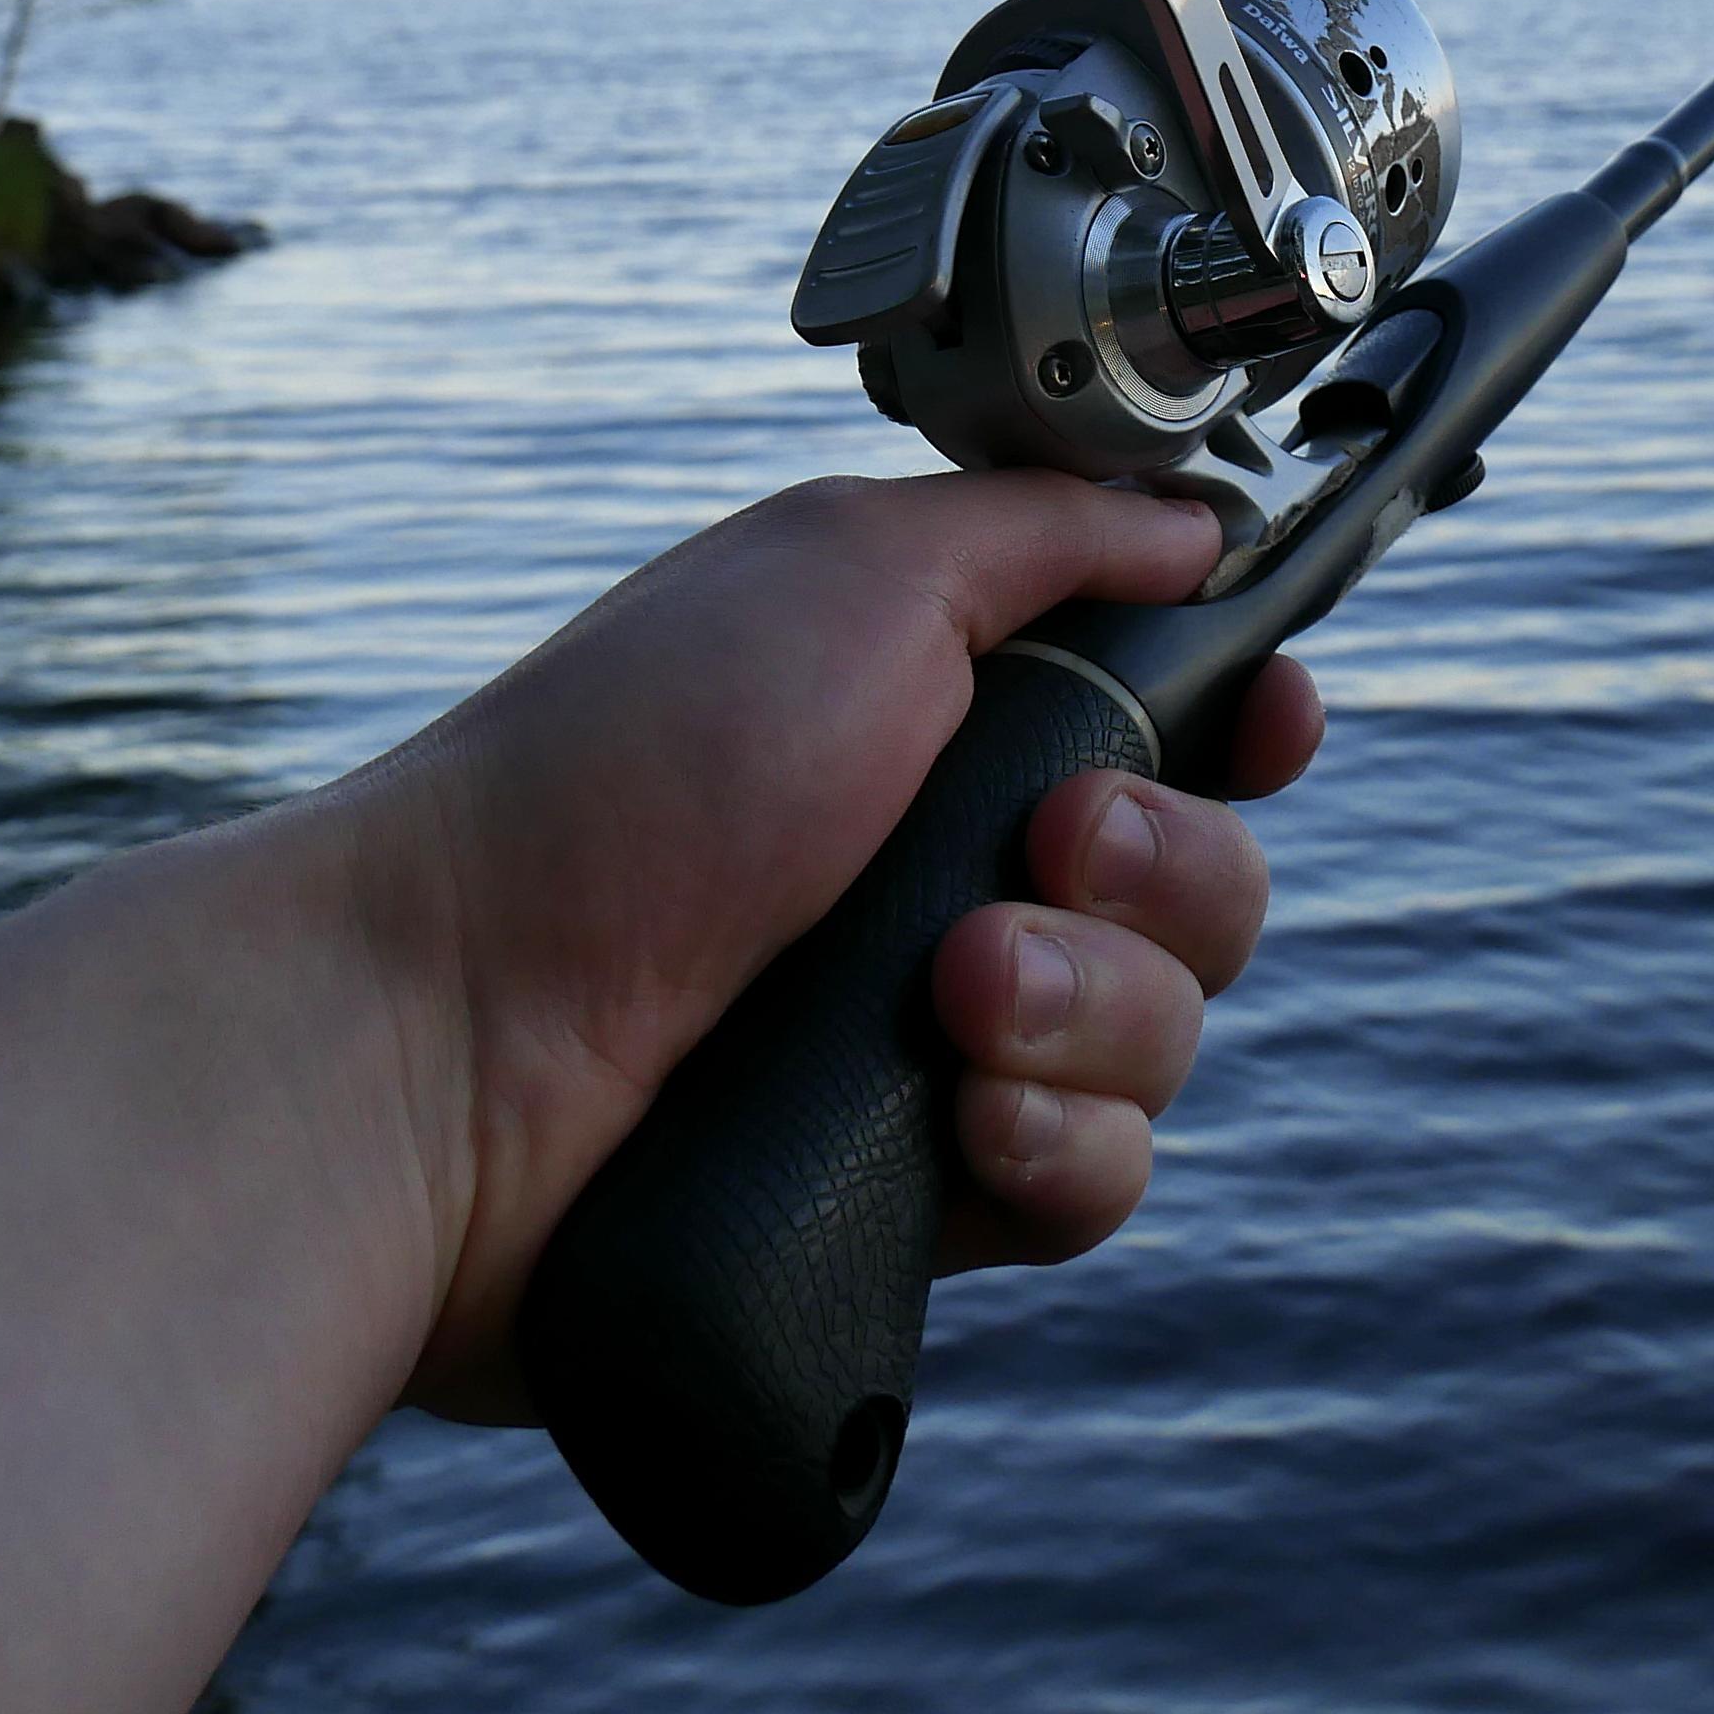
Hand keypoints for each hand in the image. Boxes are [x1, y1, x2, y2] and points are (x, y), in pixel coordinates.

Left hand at [347, 470, 1324, 1419]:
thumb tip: (1197, 519)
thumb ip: (1045, 528)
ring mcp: (937, 1041)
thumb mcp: (844, 568)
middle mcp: (952, 873)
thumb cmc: (615, 783)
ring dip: (1091, 1007)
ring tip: (949, 997)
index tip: (1263, 726)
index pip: (1177, 722)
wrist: (450, 1044)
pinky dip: (1053, 1144)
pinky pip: (1094, 1180)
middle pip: (1207, 885)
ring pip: (1166, 1041)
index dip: (1250, 726)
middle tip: (1044, 847)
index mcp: (943, 715)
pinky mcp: (916, 1194)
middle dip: (1161, 868)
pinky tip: (963, 1119)